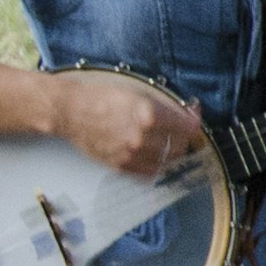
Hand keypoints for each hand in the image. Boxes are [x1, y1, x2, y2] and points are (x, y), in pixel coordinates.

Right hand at [47, 71, 204, 179]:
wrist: (71, 112)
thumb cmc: (100, 97)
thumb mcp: (137, 93)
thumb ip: (163, 105)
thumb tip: (185, 114)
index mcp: (149, 115)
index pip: (187, 126)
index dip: (194, 120)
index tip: (193, 117)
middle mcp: (142, 137)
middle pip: (179, 146)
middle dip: (183, 137)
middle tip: (180, 130)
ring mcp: (131, 154)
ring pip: (166, 161)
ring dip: (171, 153)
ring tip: (167, 143)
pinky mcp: (120, 165)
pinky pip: (149, 172)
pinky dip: (156, 164)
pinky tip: (153, 155)